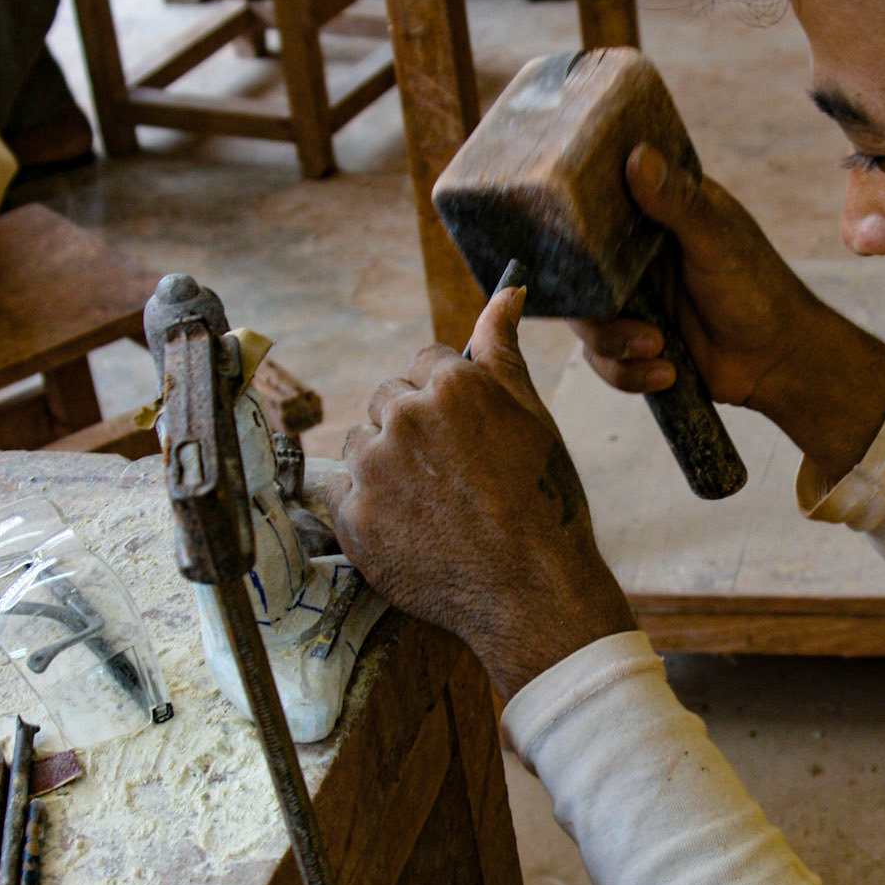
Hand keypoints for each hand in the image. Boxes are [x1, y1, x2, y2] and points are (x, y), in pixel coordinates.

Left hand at [329, 284, 634, 700]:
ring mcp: (373, 468)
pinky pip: (341, 492)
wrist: (531, 591)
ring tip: (430, 505)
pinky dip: (366, 507)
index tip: (467, 437)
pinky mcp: (352, 518)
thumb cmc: (543, 502)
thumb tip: (506, 293)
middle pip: (387, 399)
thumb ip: (503, 351)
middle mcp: (404, 416)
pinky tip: (407, 527)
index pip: (426, 364)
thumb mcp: (532, 416)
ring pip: (360, 444)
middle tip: (451, 476)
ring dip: (384, 465)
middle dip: (412, 428)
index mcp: (450, 385)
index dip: (448, 401)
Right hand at [577, 145, 824, 422]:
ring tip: (657, 347)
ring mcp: (631, 300)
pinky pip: (602, 359)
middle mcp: (634, 255)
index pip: (596, 202)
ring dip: (614, 343)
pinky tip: (667, 371)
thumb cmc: (759, 290)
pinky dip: (628, 372)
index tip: (567, 235)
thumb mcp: (716, 239)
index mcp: (653, 213)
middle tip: (622, 311)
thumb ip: (677, 201)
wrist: (778, 362)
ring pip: (585, 321)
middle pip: (576, 269)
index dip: (572, 218)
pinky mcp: (632, 342)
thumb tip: (638, 156)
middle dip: (591, 302)